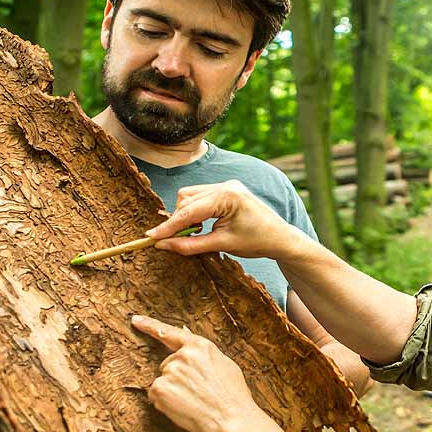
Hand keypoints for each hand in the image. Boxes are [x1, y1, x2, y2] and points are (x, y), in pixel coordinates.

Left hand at [133, 314, 266, 431]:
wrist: (230, 420)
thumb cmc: (232, 395)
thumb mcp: (224, 364)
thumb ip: (202, 352)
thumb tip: (185, 337)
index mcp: (199, 346)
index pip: (170, 332)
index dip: (150, 325)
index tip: (136, 320)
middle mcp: (181, 355)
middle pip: (168, 363)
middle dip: (178, 376)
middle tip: (198, 391)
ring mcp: (169, 371)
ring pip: (163, 381)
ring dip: (172, 391)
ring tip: (194, 401)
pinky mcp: (159, 389)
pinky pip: (156, 395)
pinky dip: (165, 403)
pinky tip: (183, 408)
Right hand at [143, 180, 307, 260]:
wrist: (281, 238)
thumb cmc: (257, 242)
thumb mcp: (222, 245)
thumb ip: (191, 245)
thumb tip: (164, 245)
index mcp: (227, 195)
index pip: (189, 210)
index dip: (168, 226)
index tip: (150, 237)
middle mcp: (226, 185)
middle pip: (186, 199)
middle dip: (178, 220)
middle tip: (174, 242)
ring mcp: (226, 185)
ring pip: (190, 196)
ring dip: (186, 216)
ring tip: (194, 234)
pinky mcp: (226, 190)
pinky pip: (200, 197)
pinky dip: (195, 212)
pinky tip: (201, 227)